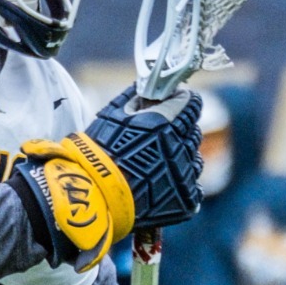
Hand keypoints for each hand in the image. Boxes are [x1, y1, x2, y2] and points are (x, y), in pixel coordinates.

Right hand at [8, 86, 203, 268]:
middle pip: (192, 131)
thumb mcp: (111, 115)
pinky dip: (180, 186)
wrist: (91, 195)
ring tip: (157, 166)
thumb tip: (147, 85)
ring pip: (194, 160)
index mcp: (165, 122)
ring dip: (181, 159)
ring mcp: (184, 175)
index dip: (184, 102)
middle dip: (179, 131)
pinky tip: (162, 186)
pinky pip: (192, 188)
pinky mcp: (184, 199)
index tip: (175, 104)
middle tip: (158, 139)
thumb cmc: (96, 152)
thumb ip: (134, 97)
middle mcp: (180, 146)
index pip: (191, 104)